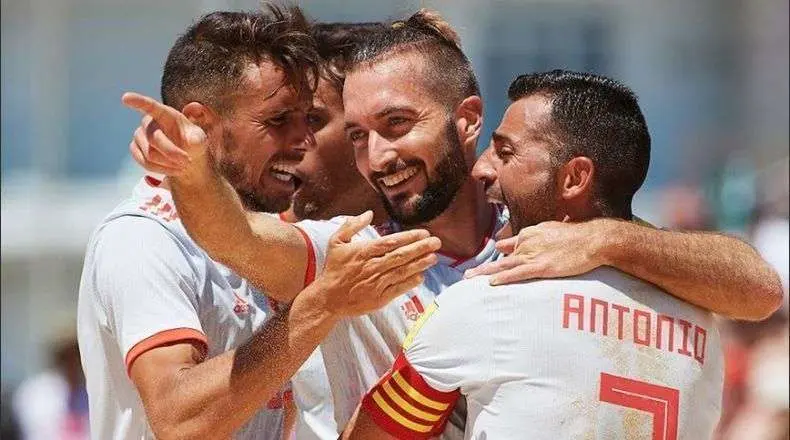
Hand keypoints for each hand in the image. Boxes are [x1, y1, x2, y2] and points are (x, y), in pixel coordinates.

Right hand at [122, 92, 206, 175]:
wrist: (186, 156)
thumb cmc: (192, 142)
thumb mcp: (199, 139)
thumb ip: (197, 139)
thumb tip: (192, 142)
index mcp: (165, 114)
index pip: (151, 106)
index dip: (138, 101)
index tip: (125, 97)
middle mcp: (148, 122)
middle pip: (155, 139)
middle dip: (172, 153)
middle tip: (188, 162)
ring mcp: (139, 135)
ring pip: (150, 154)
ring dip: (169, 163)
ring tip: (183, 166)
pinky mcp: (135, 149)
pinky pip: (145, 163)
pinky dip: (161, 169)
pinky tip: (173, 169)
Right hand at [316, 211, 440, 316]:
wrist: (328, 298)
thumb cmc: (334, 269)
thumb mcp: (336, 242)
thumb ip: (351, 225)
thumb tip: (369, 213)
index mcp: (363, 251)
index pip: (390, 242)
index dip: (408, 237)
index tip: (423, 233)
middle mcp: (372, 266)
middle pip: (400, 256)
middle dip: (420, 248)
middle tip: (436, 242)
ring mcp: (377, 283)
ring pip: (402, 271)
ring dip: (419, 264)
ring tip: (434, 257)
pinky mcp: (380, 298)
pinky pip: (398, 288)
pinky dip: (410, 282)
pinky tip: (421, 275)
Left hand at [464, 219, 605, 284]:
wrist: (593, 239)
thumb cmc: (576, 236)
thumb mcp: (550, 230)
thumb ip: (534, 237)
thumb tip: (523, 242)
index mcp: (529, 234)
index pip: (508, 247)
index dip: (497, 258)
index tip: (486, 268)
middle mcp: (527, 243)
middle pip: (501, 258)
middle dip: (483, 268)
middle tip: (467, 277)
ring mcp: (533, 255)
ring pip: (504, 266)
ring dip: (486, 274)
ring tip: (471, 281)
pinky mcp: (542, 267)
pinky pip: (518, 274)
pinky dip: (505, 278)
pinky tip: (493, 283)